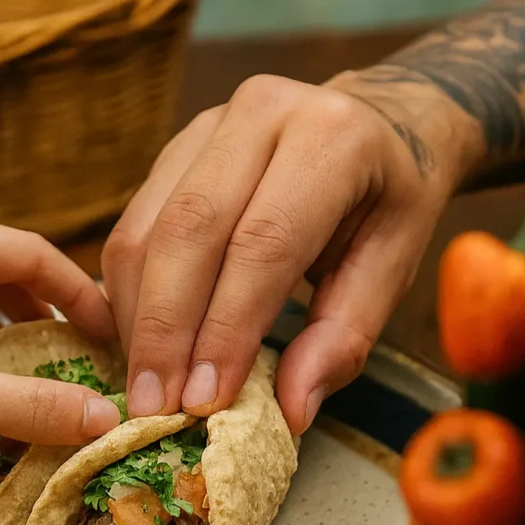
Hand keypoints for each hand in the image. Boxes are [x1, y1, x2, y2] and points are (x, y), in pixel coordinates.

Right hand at [102, 72, 475, 433]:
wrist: (380, 121)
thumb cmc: (389, 203)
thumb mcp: (394, 269)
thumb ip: (344, 338)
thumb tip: (288, 412)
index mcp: (332, 137)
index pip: (264, 242)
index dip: (226, 327)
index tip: (204, 400)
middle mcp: (262, 111)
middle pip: (189, 229)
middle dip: (165, 328)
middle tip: (153, 406)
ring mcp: (208, 126)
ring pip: (147, 227)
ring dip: (137, 317)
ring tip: (144, 387)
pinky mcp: (175, 150)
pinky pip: (134, 225)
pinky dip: (130, 293)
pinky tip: (141, 344)